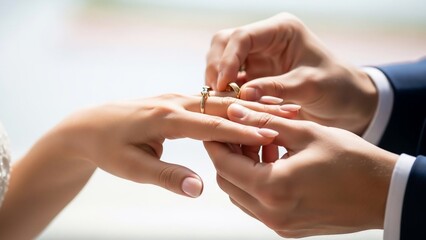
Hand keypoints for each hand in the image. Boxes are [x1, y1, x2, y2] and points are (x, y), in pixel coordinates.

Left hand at [51, 94, 297, 197]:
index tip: (272, 136)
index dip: (243, 132)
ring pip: (221, 102)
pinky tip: (252, 112)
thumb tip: (200, 188)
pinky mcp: (178, 103)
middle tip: (291, 113)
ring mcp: (177, 100)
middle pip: (224, 106)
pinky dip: (234, 108)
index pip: (213, 126)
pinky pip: (211, 103)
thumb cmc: (108, 147)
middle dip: (258, 111)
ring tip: (282, 109)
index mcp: (167, 118)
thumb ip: (167, 176)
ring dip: (250, 107)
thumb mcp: (132, 167)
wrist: (90, 126)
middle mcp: (175, 103)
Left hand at [204, 104, 397, 237]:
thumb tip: (234, 111)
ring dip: (242, 169)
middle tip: (239, 133)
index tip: (215, 126)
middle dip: (227, 156)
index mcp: (273, 188)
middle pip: (227, 182)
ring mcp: (279, 224)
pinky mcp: (288, 228)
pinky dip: (256, 183)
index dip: (215, 143)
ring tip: (261, 146)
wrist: (383, 193)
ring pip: (240, 195)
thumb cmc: (350, 159)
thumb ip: (264, 122)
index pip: (224, 164)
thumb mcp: (305, 133)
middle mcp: (271, 213)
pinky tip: (274, 163)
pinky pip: (257, 205)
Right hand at [205, 13, 376, 134]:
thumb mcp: (310, 86)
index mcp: (281, 30)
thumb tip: (242, 94)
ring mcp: (258, 57)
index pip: (242, 37)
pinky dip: (226, 92)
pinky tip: (227, 106)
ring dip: (218, 80)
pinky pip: (231, 80)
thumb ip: (276, 88)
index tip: (223, 85)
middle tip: (217, 93)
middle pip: (225, 43)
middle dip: (217, 67)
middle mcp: (265, 40)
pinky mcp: (255, 75)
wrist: (347, 101)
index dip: (228, 59)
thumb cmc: (337, 87)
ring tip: (221, 102)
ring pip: (222, 60)